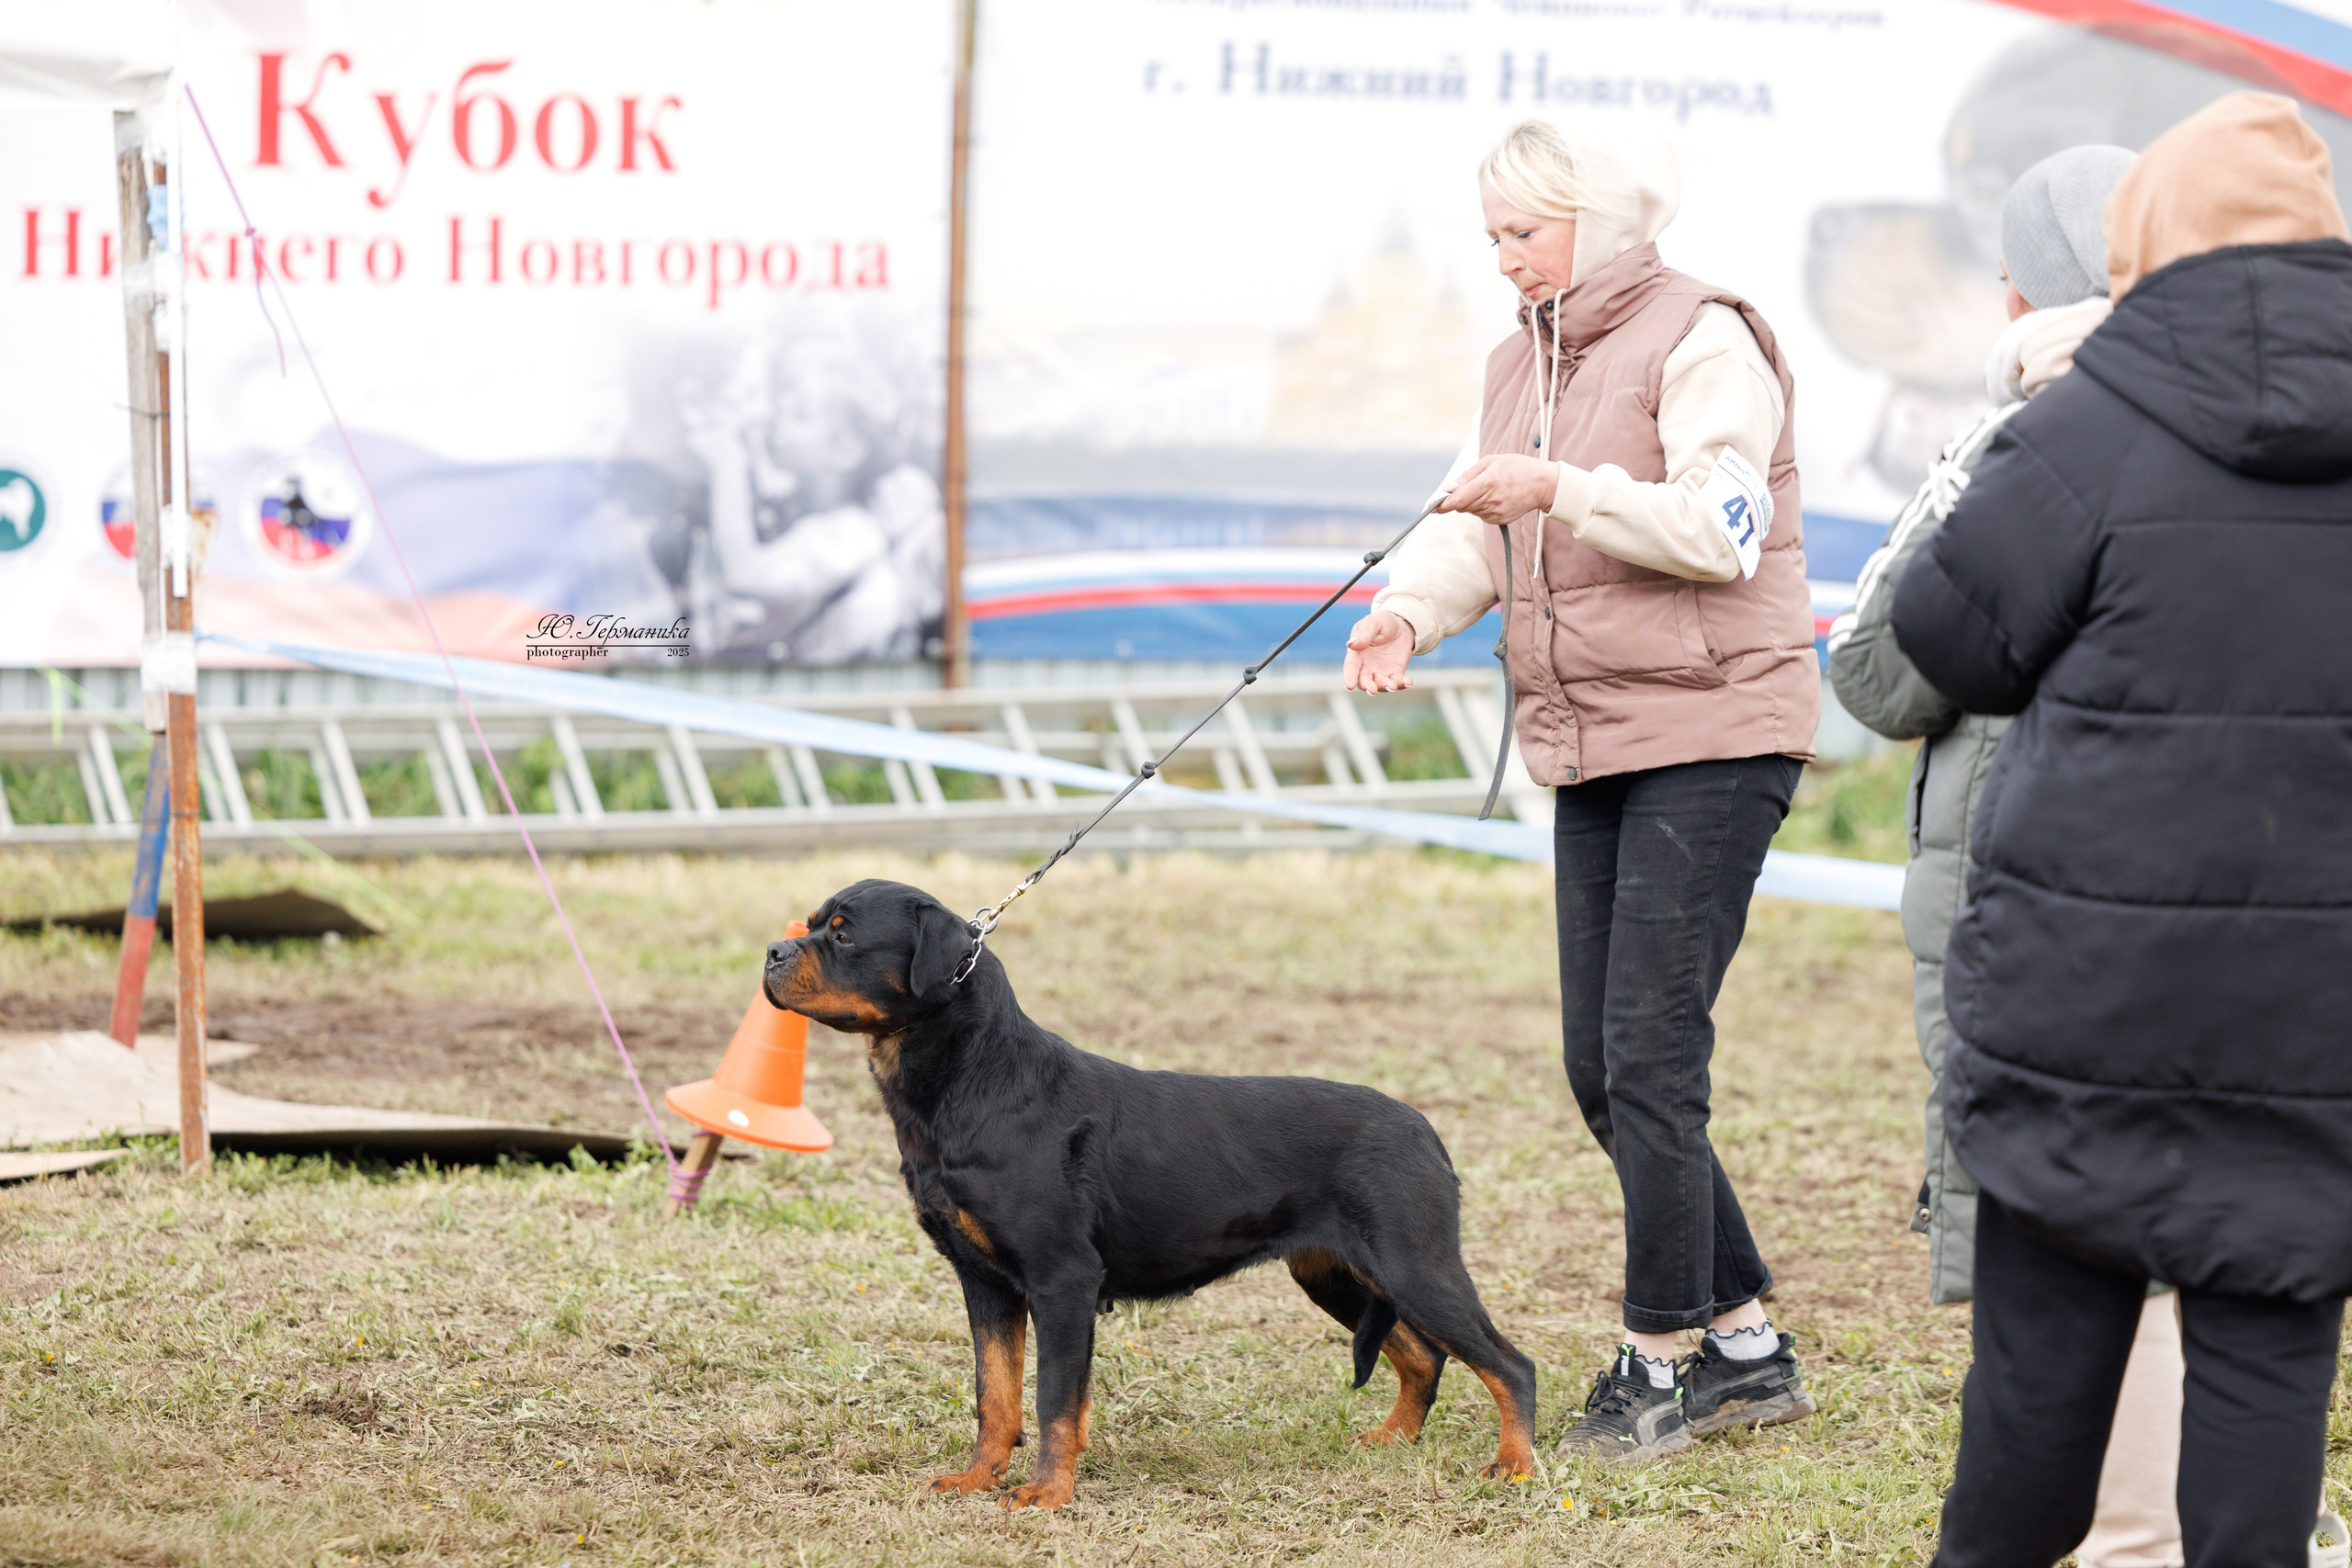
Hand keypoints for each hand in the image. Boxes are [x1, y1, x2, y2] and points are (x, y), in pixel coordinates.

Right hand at [1344, 610, 1414, 692]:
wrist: (1401, 625)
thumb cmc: (1382, 622)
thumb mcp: (1374, 622)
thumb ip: (1364, 634)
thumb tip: (1351, 644)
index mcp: (1357, 653)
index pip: (1351, 667)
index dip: (1349, 677)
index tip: (1349, 686)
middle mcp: (1366, 666)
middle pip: (1363, 680)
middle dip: (1367, 686)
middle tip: (1372, 690)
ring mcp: (1380, 671)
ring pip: (1380, 684)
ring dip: (1385, 686)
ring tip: (1393, 685)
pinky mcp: (1394, 673)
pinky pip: (1397, 681)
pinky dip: (1402, 684)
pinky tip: (1408, 681)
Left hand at [1439, 455, 1560, 526]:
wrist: (1544, 485)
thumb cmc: (1518, 468)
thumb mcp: (1491, 461)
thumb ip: (1467, 476)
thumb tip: (1449, 489)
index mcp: (1487, 483)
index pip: (1458, 499)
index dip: (1442, 504)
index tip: (1431, 507)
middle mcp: (1490, 501)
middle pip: (1461, 506)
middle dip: (1458, 498)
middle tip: (1468, 486)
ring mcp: (1496, 513)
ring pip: (1470, 510)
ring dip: (1471, 501)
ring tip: (1489, 488)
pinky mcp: (1500, 520)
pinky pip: (1481, 515)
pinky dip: (1481, 506)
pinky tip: (1495, 496)